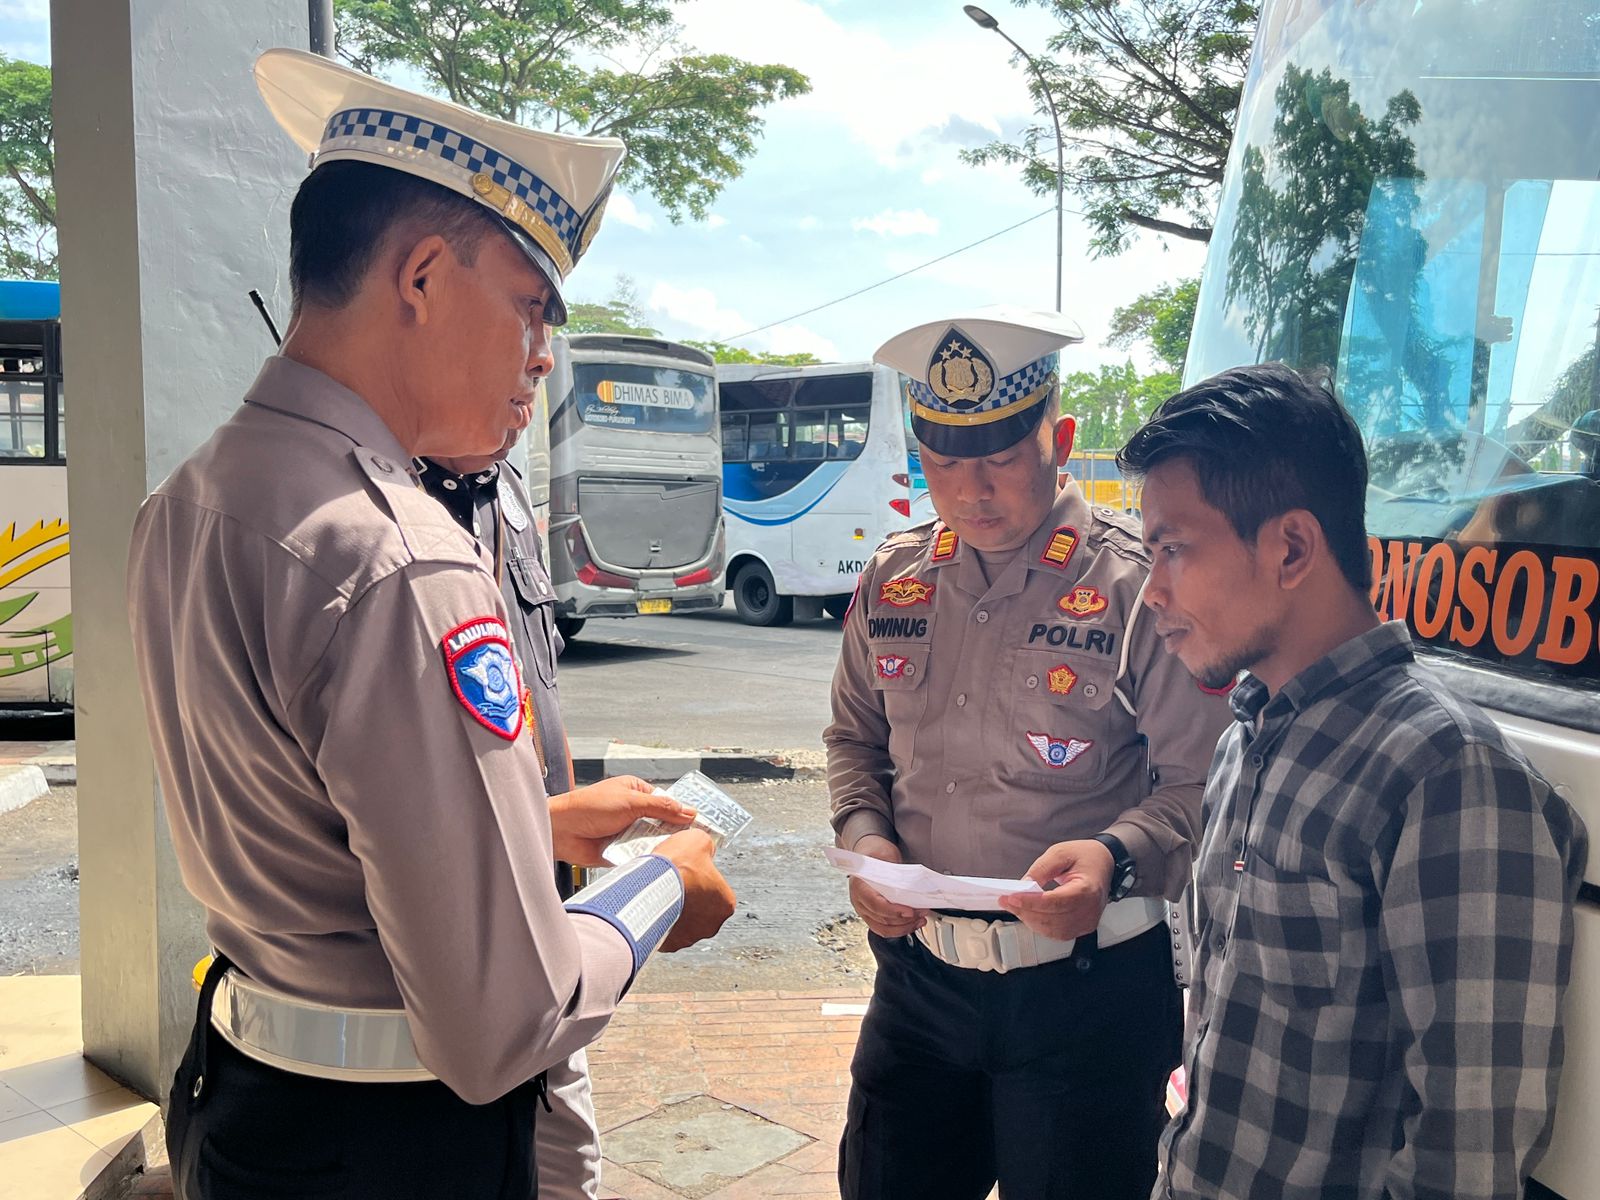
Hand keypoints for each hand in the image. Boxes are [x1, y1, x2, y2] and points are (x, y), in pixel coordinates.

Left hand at [548, 775, 695, 866]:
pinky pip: (639, 855)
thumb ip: (662, 807)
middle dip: (672, 833)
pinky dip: (645, 858)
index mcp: (636, 792)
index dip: (682, 813)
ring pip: (652, 841)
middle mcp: (633, 812)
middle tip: (691, 842)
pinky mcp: (620, 851)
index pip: (666, 802)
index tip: (700, 825)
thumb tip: (689, 811)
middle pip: (662, 824)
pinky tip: (656, 862)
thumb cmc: (589, 807)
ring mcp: (626, 832)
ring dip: (658, 846)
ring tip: (674, 854)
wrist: (561, 831)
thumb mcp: (631, 802)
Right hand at [653, 829, 735, 951]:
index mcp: (726, 903)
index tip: (690, 873)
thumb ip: (705, 847)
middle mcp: (711, 925)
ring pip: (682, 923)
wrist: (652, 883)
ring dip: (674, 911)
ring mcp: (689, 937)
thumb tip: (703, 848)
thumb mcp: (699, 841)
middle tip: (674, 884)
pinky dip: (659, 923)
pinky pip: (664, 933)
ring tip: (660, 894)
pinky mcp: (669, 944)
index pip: (717, 891)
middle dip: (688, 898)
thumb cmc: (678, 865)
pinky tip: (651, 908)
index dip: (702, 880)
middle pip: (700, 910)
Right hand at [847, 835, 928, 938]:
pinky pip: (884, 929)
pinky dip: (899, 929)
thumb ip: (895, 870)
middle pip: (881, 919)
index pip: (875, 904)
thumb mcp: (885, 854)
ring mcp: (864, 909)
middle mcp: (859, 900)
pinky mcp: (872, 915)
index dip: (893, 911)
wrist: (869, 853)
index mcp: (859, 885)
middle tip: (921, 912)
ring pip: (883, 928)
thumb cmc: (875, 853)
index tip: (910, 911)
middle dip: (904, 919)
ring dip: (904, 927)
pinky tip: (912, 924)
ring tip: (919, 920)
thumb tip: (911, 884)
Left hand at [998, 839, 1113, 940]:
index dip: (1030, 902)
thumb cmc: (1085, 856)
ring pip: (1053, 930)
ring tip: (1015, 906)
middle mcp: (1090, 910)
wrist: (1105, 863)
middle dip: (1025, 911)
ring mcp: (1088, 921)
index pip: (1055, 902)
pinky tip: (1030, 914)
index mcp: (1087, 889)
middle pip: (1052, 919)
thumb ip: (1041, 869)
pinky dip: (1041, 926)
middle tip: (1006, 901)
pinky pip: (1059, 933)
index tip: (1010, 897)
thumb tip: (1023, 885)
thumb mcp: (1061, 853)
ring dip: (1031, 920)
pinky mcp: (1084, 927)